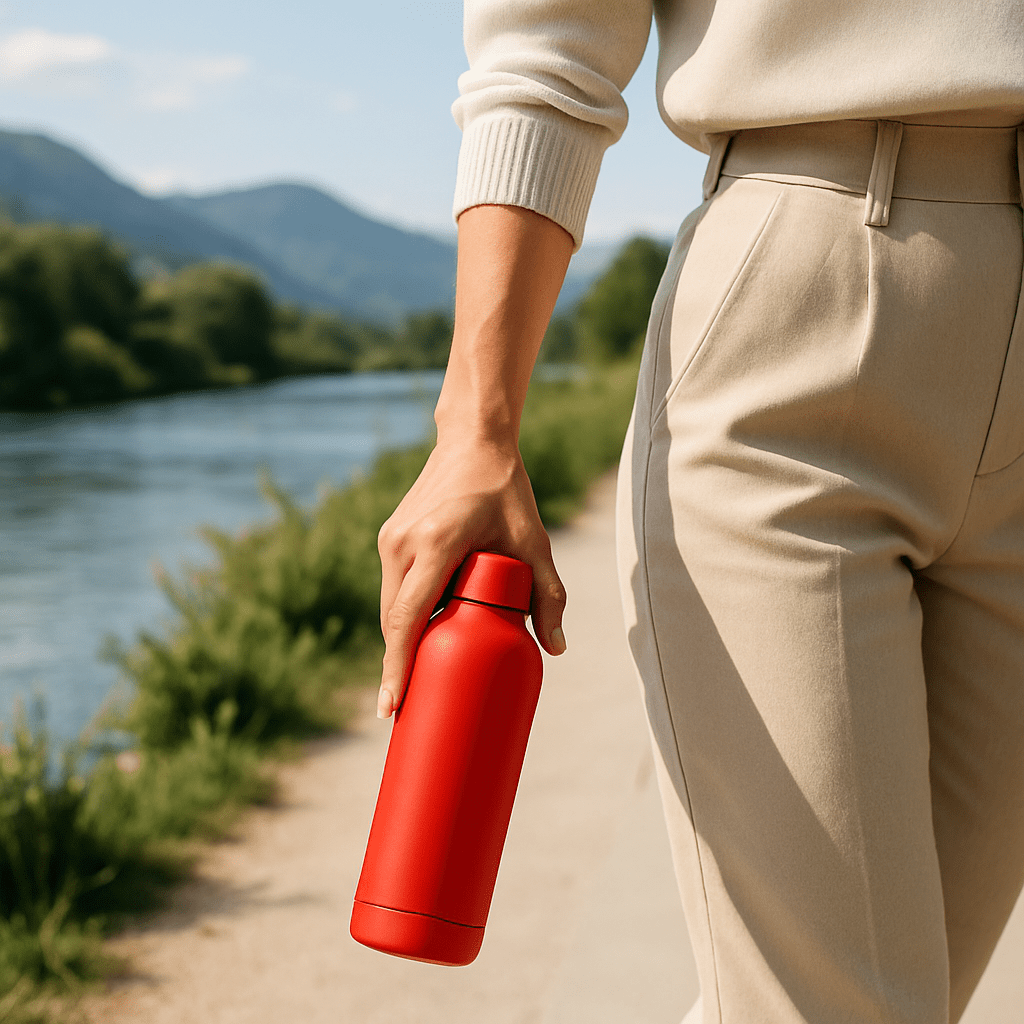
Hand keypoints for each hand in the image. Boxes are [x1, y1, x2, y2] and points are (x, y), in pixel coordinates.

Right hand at [376, 434, 566, 717]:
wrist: (473, 443)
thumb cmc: (506, 492)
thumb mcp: (533, 542)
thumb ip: (548, 594)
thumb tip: (556, 650)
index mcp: (434, 544)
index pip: (408, 619)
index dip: (397, 668)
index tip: (391, 707)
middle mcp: (403, 544)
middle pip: (394, 621)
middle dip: (396, 666)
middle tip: (406, 709)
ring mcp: (391, 539)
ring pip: (390, 606)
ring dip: (399, 642)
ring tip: (409, 682)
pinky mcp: (390, 537)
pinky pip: (394, 587)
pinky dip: (403, 616)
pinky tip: (414, 639)